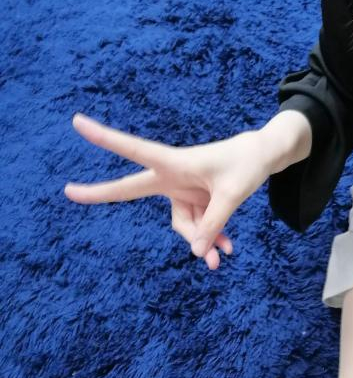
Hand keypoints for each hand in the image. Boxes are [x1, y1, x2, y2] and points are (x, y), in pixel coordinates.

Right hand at [64, 113, 270, 269]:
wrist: (261, 159)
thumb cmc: (246, 165)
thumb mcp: (232, 194)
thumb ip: (212, 223)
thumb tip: (195, 253)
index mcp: (175, 162)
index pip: (134, 151)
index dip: (106, 139)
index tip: (78, 123)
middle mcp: (172, 177)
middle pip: (131, 189)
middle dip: (102, 194)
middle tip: (67, 191)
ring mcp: (181, 192)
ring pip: (181, 226)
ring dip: (201, 240)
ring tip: (222, 255)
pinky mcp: (194, 204)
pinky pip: (196, 230)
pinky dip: (210, 240)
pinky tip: (225, 251)